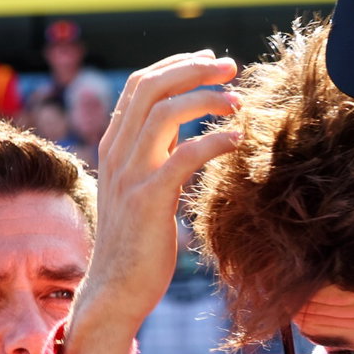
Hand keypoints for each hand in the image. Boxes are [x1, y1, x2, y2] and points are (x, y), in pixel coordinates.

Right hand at [60, 51, 239, 353]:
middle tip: (231, 66)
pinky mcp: (147, 201)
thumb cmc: (137, 245)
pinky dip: (212, 141)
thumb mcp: (143, 190)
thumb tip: (185, 134)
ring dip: (206, 99)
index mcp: (115, 147)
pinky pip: (182, 157)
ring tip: (238, 102)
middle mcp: (117, 154)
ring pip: (164, 113)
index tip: (210, 61)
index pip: (140, 85)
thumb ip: (157, 159)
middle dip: (194, 69)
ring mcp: (129, 176)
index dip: (176, 65)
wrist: (114, 292)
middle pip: (150, 87)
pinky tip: (236, 139)